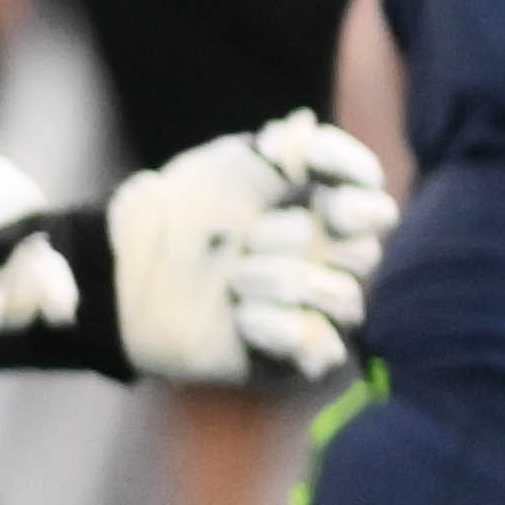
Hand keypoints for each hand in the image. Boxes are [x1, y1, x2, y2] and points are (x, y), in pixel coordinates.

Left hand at [100, 112, 390, 383]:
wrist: (129, 271)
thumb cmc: (180, 211)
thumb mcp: (236, 162)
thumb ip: (300, 149)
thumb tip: (342, 151)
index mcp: (317, 213)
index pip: (375, 213)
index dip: (360, 211)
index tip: (332, 207)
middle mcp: (321, 261)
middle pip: (363, 255)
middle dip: (297, 244)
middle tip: (246, 243)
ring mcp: (309, 309)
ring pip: (346, 301)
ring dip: (282, 284)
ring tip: (232, 283)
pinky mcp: (291, 355)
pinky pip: (323, 350)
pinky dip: (282, 330)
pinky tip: (241, 320)